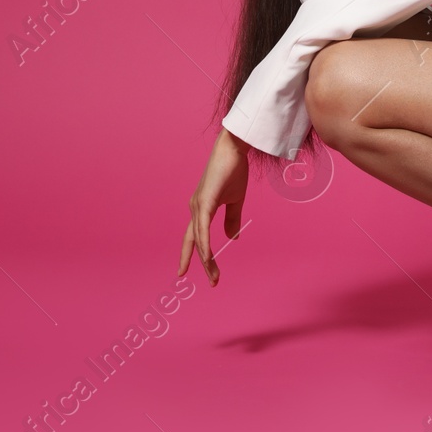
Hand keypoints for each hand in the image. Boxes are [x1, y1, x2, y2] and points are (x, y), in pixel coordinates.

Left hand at [179, 128, 249, 286]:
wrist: (234, 148)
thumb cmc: (234, 170)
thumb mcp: (236, 200)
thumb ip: (232, 219)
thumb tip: (232, 239)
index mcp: (201, 208)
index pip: (196, 237)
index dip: (195, 254)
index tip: (200, 272)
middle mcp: (195, 208)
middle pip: (195, 242)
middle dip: (202, 263)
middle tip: (212, 282)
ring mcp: (198, 205)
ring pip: (199, 239)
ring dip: (207, 259)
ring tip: (213, 275)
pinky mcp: (204, 202)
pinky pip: (202, 229)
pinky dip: (204, 245)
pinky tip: (207, 258)